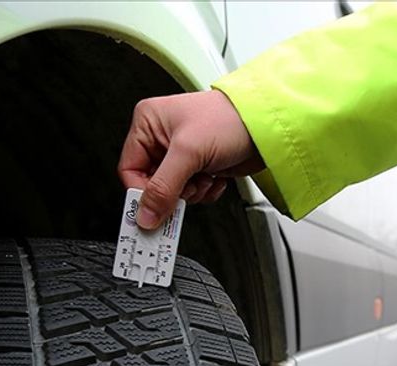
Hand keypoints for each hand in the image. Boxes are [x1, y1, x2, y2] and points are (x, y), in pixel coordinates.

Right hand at [118, 90, 263, 228]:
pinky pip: (192, 192)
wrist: (267, 125)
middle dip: (173, 191)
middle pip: (152, 183)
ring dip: (192, 192)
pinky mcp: (201, 166)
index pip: (130, 169)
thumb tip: (145, 214)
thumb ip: (163, 187)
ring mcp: (183, 153)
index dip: (142, 191)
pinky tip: (215, 176)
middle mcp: (162, 137)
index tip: (153, 209)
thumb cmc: (229, 119)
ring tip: (205, 176)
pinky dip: (205, 191)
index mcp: (148, 123)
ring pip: (173, 192)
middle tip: (187, 190)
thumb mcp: (189, 152)